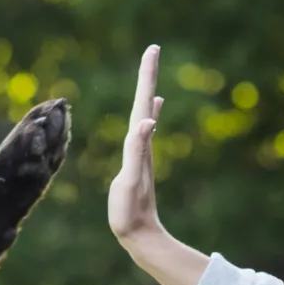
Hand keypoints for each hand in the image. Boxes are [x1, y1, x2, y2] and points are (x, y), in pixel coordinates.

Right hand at [107, 44, 164, 247]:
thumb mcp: (132, 180)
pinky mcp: (138, 162)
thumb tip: (148, 120)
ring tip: (150, 76)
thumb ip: (138, 150)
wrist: (140, 235)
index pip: (143, 101)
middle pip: (144, 102)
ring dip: (146, 92)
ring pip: (144, 114)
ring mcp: (141, 152)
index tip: (153, 49)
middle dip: (147, 76)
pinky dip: (147, 115)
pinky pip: (143, 131)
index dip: (147, 76)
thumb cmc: (131, 211)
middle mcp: (142, 143)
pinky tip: (152, 113)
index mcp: (139, 143)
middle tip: (153, 50)